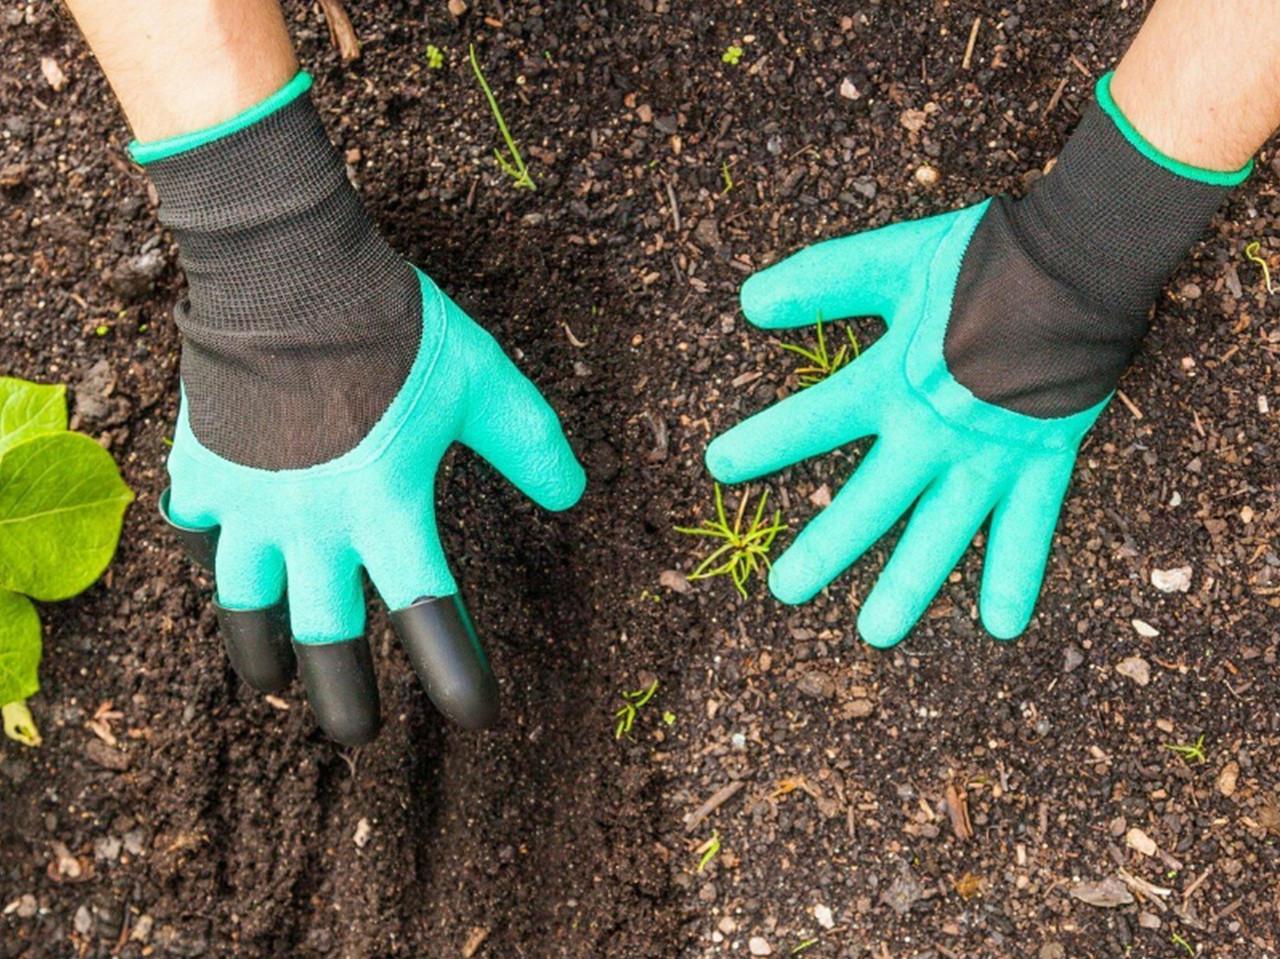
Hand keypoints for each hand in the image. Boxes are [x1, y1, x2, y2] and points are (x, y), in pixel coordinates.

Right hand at [163, 274, 582, 742]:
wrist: (289, 269)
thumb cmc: (393, 324)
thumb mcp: (482, 381)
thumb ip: (530, 443)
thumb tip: (574, 496)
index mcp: (386, 505)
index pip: (427, 611)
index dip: (455, 671)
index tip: (477, 717)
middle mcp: (312, 522)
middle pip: (323, 639)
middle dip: (344, 699)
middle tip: (360, 737)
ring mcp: (249, 501)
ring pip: (243, 607)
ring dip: (261, 653)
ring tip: (271, 684)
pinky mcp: (203, 469)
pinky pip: (197, 532)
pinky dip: (210, 556)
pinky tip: (219, 565)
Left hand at [706, 71, 1242, 648]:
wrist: (1078, 262)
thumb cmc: (982, 258)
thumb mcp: (891, 259)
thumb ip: (822, 281)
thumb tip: (747, 303)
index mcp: (891, 381)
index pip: (815, 420)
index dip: (764, 443)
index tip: (718, 470)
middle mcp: (932, 432)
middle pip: (869, 502)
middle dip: (825, 549)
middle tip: (784, 590)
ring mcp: (987, 455)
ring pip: (940, 534)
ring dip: (909, 586)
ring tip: (876, 634)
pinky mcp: (1040, 463)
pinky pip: (1027, 530)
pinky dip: (1015, 576)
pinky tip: (1000, 627)